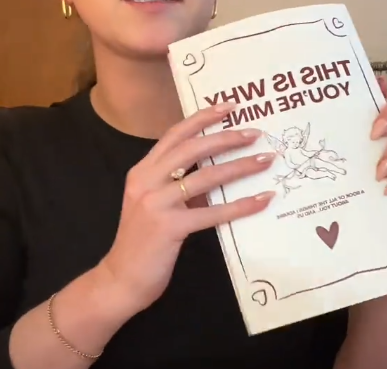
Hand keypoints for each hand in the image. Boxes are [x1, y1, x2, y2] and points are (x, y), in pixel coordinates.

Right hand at [98, 103, 274, 315]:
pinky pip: (212, 212)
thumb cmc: (143, 240)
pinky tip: (261, 200)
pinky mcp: (169, 227)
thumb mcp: (155, 202)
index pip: (175, 134)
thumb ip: (179, 184)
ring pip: (205, 177)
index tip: (229, 107)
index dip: (202, 118)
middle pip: (192, 148)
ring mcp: (156, 203)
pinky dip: (240, 205)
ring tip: (265, 160)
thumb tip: (219, 168)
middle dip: (226, 137)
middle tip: (255, 133)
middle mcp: (146, 180)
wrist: (120, 279)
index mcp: (143, 171)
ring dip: (240, 167)